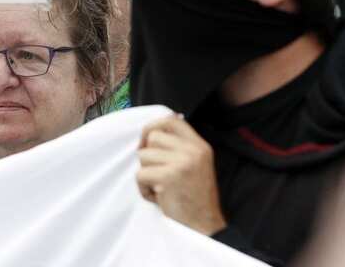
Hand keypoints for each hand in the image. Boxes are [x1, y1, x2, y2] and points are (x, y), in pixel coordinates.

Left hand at [136, 115, 225, 234]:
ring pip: (143, 156)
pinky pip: (140, 175)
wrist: (204, 225)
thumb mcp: (195, 164)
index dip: (154, 126)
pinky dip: (144, 189)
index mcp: (200, 145)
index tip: (147, 140)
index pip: (171, 120)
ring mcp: (181, 163)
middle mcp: (193, 151)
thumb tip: (152, 130)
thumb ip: (180, 146)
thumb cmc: (194, 196)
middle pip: (152, 137)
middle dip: (148, 156)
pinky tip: (159, 197)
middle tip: (157, 173)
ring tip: (161, 187)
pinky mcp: (168, 178)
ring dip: (146, 174)